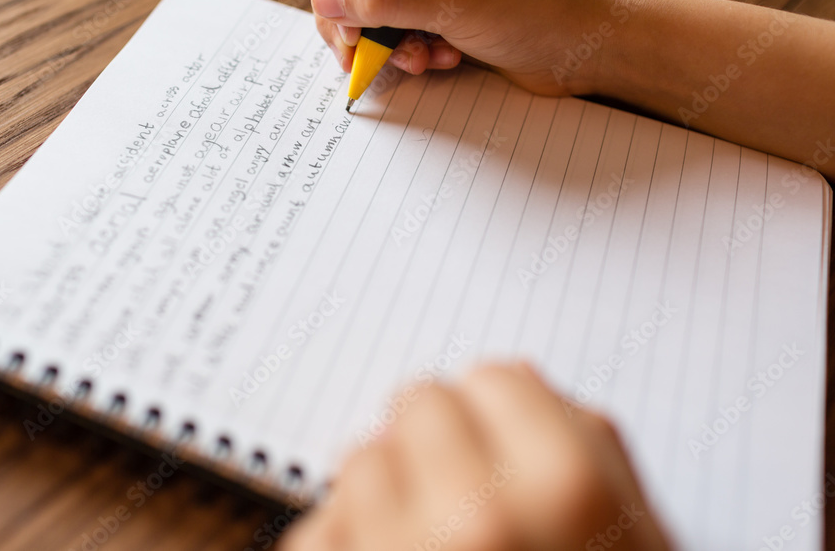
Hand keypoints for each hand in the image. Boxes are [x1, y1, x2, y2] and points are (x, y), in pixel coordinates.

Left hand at [279, 363, 671, 550]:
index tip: (504, 448)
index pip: (494, 378)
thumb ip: (594, 456)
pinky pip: (318, 526)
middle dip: (438, 446)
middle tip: (465, 505)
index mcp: (566, 491)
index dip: (504, 416)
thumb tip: (527, 386)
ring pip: (359, 459)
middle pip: (416, 404)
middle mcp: (469, 515)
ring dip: (387, 497)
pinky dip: (344, 548)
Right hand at [311, 0, 616, 95]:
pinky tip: (439, 60)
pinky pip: (393, 32)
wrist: (586, 48)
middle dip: (359, 22)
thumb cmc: (536, 8)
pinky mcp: (436, 11)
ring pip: (367, 9)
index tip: (351, 29)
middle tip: (372, 55)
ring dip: (386, 43)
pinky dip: (408, 53)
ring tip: (422, 60)